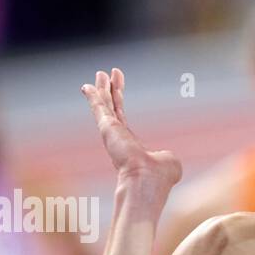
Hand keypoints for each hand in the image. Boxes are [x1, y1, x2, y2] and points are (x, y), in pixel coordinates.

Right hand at [81, 68, 181, 187]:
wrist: (146, 181)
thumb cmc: (160, 177)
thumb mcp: (168, 162)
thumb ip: (164, 156)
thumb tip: (164, 157)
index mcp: (131, 147)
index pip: (122, 119)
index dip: (119, 102)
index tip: (118, 89)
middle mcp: (118, 140)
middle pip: (111, 109)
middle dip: (109, 91)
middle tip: (106, 74)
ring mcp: (112, 134)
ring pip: (105, 106)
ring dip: (102, 89)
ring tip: (101, 73)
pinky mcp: (108, 129)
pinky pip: (99, 109)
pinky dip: (93, 97)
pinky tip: (87, 86)